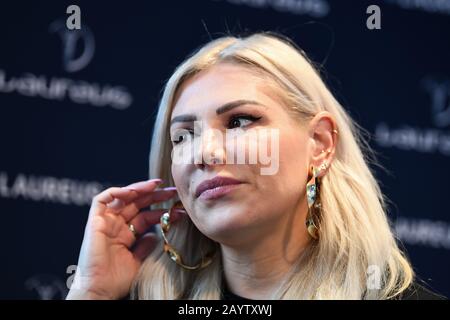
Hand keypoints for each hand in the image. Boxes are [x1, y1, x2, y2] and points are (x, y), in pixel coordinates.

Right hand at [66, 179, 181, 299]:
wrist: (100, 290)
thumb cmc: (117, 280)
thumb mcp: (139, 260)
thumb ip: (146, 245)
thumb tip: (155, 234)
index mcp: (125, 235)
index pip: (145, 216)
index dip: (161, 211)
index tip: (178, 209)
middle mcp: (115, 225)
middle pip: (136, 204)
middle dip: (154, 196)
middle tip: (172, 191)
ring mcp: (104, 222)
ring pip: (122, 197)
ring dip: (140, 189)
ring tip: (158, 186)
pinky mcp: (94, 221)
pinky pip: (102, 199)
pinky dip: (117, 192)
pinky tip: (134, 191)